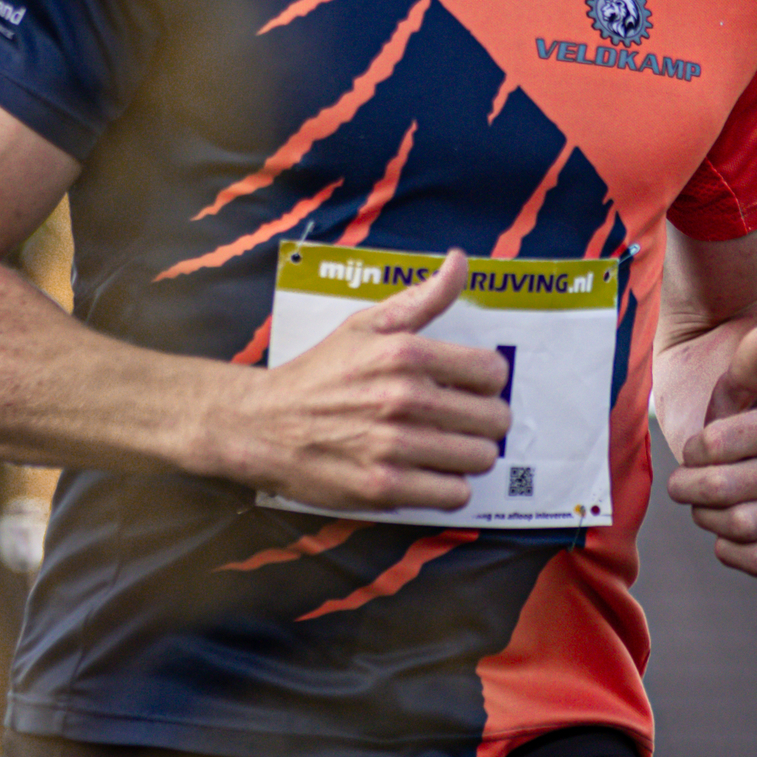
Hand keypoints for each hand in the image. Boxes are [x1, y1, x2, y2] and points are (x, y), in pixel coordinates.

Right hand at [240, 249, 508, 514]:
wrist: (262, 425)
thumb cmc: (319, 374)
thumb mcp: (366, 325)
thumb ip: (422, 298)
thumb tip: (460, 261)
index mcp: (404, 353)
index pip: (492, 371)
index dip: (487, 382)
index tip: (470, 388)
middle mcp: (403, 399)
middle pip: (494, 419)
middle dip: (484, 421)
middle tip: (461, 422)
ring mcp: (393, 446)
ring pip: (480, 459)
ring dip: (469, 456)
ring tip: (445, 448)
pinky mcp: (383, 487)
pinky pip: (454, 495)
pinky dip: (448, 488)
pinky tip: (428, 473)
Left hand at [665, 327, 756, 576]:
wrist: (750, 460)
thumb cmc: (733, 418)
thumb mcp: (733, 389)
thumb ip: (747, 368)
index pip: (716, 445)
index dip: (695, 448)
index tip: (698, 445)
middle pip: (720, 489)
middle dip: (691, 485)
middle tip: (688, 478)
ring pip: (738, 525)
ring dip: (707, 515)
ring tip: (706, 502)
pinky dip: (732, 551)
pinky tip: (723, 533)